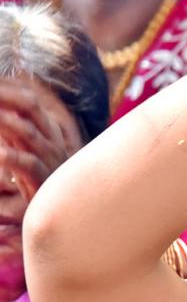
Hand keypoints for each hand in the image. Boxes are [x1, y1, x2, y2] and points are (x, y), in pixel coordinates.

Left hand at [0, 80, 81, 204]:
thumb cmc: (40, 182)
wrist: (66, 214)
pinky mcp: (44, 182)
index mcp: (48, 129)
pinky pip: (28, 164)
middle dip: (4, 96)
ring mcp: (50, 159)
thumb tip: (5, 113)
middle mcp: (51, 140)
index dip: (8, 87)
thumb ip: (17, 131)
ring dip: (3, 121)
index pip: (28, 98)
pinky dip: (11, 157)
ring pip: (27, 132)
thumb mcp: (27, 150)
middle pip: (30, 106)